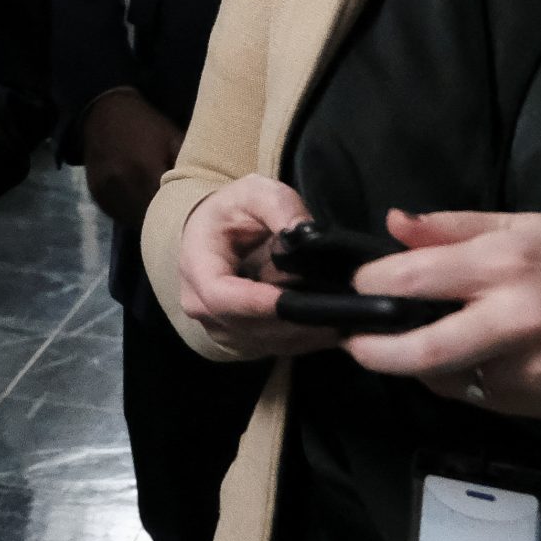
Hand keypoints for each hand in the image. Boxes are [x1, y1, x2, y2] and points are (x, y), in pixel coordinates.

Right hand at [82, 88, 184, 229]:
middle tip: (177, 215)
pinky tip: (139, 203)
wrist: (104, 112)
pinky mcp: (96, 194)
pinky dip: (130, 214)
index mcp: (146, 169)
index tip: (190, 213)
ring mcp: (106, 190)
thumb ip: (188, 165)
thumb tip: (208, 190)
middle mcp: (122, 183)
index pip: (166, 206)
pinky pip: (117, 214)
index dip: (179, 212)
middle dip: (163, 218)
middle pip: (148, 217)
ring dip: (146, 219)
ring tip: (159, 212)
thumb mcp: (173, 137)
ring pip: (131, 220)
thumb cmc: (146, 125)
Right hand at [177, 174, 338, 359]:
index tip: (302, 301)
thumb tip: (305, 234)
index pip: (223, 297)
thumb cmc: (234, 212)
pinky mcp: (242, 341)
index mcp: (197, 267)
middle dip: (296, 319)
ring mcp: (221, 329)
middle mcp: (202, 307)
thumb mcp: (255, 192)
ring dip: (306, 331)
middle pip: (250, 326)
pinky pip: (278, 347)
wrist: (214, 233)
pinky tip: (332, 323)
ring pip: (268, 341)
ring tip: (343, 314)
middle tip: (341, 308)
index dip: (262, 303)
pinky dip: (307, 338)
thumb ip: (279, 206)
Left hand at [344, 209, 540, 421]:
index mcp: (507, 264)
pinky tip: (470, 357)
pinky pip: (474, 393)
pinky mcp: (533, 404)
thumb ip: (452, 227)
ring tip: (413, 341)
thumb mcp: (524, 227)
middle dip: (372, 349)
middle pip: (422, 349)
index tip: (358, 284)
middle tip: (351, 341)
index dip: (372, 284)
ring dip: (417, 363)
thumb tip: (394, 223)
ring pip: (444, 377)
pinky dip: (459, 377)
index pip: (417, 278)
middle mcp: (515, 319)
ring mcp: (525, 369)